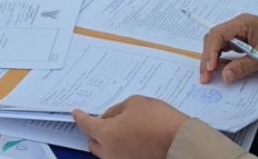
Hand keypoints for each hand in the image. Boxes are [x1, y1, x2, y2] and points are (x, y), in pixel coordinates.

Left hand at [72, 98, 188, 158]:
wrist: (180, 142)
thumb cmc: (159, 120)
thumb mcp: (135, 103)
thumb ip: (116, 110)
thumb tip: (109, 118)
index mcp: (106, 134)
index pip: (86, 125)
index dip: (80, 117)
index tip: (76, 113)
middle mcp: (109, 153)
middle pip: (93, 142)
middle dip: (96, 131)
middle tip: (107, 120)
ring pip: (105, 152)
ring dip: (108, 141)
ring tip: (123, 129)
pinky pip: (118, 157)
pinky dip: (120, 149)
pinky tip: (132, 139)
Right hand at [200, 14, 257, 82]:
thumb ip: (243, 66)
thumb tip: (224, 76)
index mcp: (242, 23)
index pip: (218, 34)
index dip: (210, 51)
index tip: (210, 69)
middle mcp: (237, 25)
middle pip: (214, 38)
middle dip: (207, 57)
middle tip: (205, 78)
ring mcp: (238, 32)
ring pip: (217, 43)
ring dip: (211, 58)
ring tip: (209, 76)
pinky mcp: (241, 39)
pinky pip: (225, 47)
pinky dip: (219, 58)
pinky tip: (218, 69)